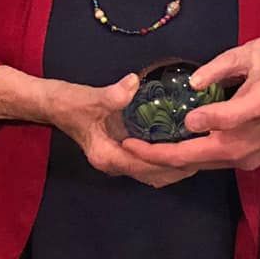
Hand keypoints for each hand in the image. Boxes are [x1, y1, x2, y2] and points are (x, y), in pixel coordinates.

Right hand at [44, 75, 198, 188]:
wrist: (54, 104)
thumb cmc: (69, 102)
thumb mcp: (90, 97)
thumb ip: (112, 95)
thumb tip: (134, 83)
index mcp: (107, 156)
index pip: (145, 165)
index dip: (169, 161)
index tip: (193, 154)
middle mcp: (114, 164)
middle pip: (153, 174)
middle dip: (178, 167)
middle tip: (205, 154)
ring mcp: (118, 160)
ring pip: (152, 172)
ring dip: (174, 166)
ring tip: (199, 152)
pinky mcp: (121, 152)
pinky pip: (148, 162)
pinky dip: (165, 158)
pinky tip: (180, 145)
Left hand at [135, 42, 259, 172]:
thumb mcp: (256, 56)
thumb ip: (220, 70)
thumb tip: (193, 92)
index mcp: (238, 130)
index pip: (189, 145)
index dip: (158, 145)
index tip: (132, 136)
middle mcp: (241, 151)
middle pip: (190, 162)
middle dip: (155, 159)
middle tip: (128, 148)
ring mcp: (248, 157)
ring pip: (202, 164)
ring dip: (172, 161)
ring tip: (145, 149)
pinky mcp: (254, 156)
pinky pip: (215, 161)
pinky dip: (192, 158)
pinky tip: (177, 146)